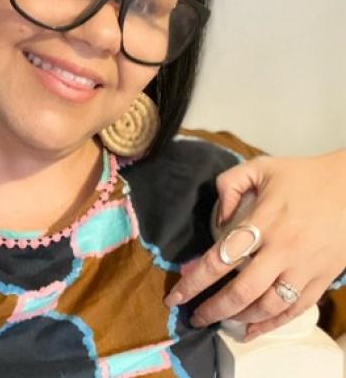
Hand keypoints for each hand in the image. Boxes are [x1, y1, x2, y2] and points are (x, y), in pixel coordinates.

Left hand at [163, 150, 345, 339]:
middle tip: (194, 317)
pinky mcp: (322, 279)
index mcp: (262, 222)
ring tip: (220, 322)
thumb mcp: (259, 168)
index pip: (219, 259)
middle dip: (212, 309)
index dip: (194, 281)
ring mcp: (304, 268)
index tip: (175, 295)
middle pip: (241, 291)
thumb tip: (218, 219)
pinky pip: (295, 310)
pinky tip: (253, 329)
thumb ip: (230, 185)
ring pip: (268, 307)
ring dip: (240, 318)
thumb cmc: (301, 176)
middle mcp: (281, 250)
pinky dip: (272, 325)